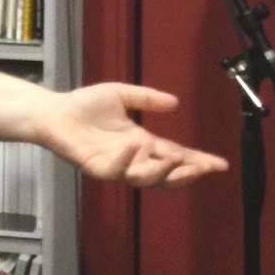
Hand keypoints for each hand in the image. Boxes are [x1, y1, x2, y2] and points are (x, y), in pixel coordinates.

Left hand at [33, 82, 227, 187]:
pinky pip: (116, 170)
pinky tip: (136, 147)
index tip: (220, 164)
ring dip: (162, 171)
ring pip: (145, 179)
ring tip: (177, 158)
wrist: (54, 113)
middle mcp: (133, 159)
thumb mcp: (123, 95)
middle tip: (204, 168)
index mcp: (142, 144)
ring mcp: (116, 166)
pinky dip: (128, 160)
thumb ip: (148, 99)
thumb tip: (175, 103)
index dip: (198, 161)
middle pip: (166, 175)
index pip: (176, 155)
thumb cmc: (85, 106)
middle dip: (187, 174)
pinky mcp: (97, 167)